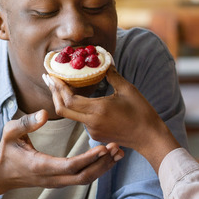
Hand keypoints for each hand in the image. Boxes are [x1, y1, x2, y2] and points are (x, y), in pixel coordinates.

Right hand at [0, 109, 122, 189]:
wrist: (0, 174)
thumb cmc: (6, 151)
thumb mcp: (10, 133)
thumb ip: (26, 123)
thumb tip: (44, 113)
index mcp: (41, 166)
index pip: (70, 166)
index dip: (89, 158)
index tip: (103, 147)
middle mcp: (52, 178)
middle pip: (84, 176)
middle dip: (102, 164)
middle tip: (116, 148)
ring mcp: (57, 182)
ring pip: (85, 179)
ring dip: (103, 167)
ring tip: (117, 153)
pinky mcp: (60, 181)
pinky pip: (82, 177)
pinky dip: (96, 169)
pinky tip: (107, 158)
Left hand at [42, 67, 179, 169]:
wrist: (149, 137)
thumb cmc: (141, 112)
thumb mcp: (128, 89)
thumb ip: (112, 74)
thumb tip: (103, 60)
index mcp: (98, 110)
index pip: (69, 100)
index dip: (58, 87)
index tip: (52, 74)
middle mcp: (91, 123)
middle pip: (62, 110)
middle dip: (53, 93)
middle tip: (48, 78)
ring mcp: (92, 131)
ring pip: (70, 115)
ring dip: (63, 100)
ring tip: (60, 84)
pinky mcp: (95, 135)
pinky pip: (81, 119)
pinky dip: (75, 107)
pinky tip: (77, 97)